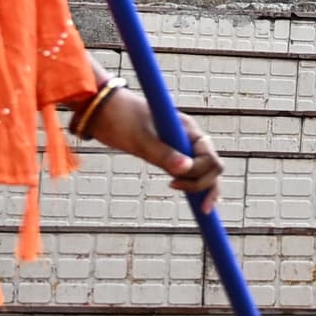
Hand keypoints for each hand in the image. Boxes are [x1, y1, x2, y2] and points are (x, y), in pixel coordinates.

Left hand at [83, 85, 219, 209]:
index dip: (200, 176)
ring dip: (204, 187)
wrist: (101, 107)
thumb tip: (186, 169)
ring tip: (203, 207)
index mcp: (187, 129)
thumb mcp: (139, 138)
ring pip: (205, 170)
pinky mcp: (170, 152)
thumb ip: (162, 153)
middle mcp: (189, 137)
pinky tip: (197, 199)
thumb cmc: (119, 118)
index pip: (209, 158)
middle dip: (207, 185)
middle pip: (213, 166)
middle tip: (189, 200)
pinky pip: (191, 170)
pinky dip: (196, 184)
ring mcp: (181, 144)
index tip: (173, 183)